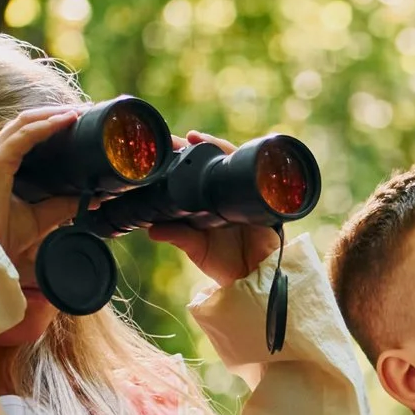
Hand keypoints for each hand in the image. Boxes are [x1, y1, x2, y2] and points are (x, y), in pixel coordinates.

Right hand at [0, 105, 82, 270]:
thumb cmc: (3, 235)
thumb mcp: (41, 218)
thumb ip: (63, 206)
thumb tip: (92, 199)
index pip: (24, 134)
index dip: (48, 124)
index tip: (76, 121)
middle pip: (24, 122)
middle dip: (53, 113)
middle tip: (82, 111)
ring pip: (24, 122)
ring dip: (53, 113)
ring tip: (78, 111)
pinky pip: (24, 134)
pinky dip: (46, 125)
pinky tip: (66, 120)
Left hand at [147, 130, 282, 285]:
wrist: (256, 277)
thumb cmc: (226, 264)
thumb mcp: (196, 248)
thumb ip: (177, 236)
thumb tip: (151, 230)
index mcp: (209, 203)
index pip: (196, 173)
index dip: (184, 158)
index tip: (167, 148)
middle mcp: (227, 194)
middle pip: (215, 160)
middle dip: (198, 145)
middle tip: (182, 137)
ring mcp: (246, 194)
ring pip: (234, 160)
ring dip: (217, 146)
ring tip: (196, 139)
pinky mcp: (263, 199)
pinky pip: (254, 174)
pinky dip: (243, 161)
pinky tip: (226, 152)